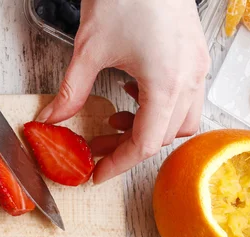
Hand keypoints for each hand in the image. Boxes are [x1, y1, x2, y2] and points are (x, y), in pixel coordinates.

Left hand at [36, 0, 209, 183]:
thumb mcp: (89, 50)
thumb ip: (72, 91)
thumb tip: (52, 118)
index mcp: (166, 84)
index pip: (146, 144)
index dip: (119, 164)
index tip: (98, 174)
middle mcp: (189, 79)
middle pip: (164, 136)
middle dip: (128, 147)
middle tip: (98, 147)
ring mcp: (196, 66)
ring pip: (180, 120)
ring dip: (148, 128)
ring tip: (114, 120)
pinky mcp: (195, 55)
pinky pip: (184, 97)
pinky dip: (159, 106)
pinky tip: (133, 94)